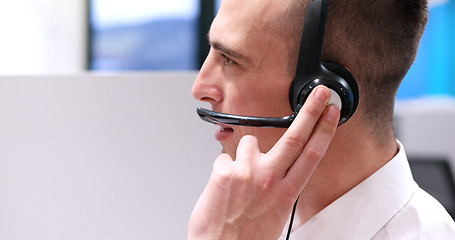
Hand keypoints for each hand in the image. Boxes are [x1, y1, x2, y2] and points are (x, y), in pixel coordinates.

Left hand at [188, 86, 339, 239]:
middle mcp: (270, 179)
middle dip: (310, 111)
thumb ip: (279, 187)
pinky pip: (225, 157)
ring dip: (245, 154)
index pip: (312, 154)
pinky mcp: (225, 172)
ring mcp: (247, 173)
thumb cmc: (247, 237)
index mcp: (286, 192)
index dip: (324, 129)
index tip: (331, 112)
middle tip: (318, 94)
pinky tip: (223, 186)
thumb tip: (276, 170)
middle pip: (295, 137)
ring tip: (239, 178)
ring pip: (249, 142)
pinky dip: (224, 168)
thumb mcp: (275, 213)